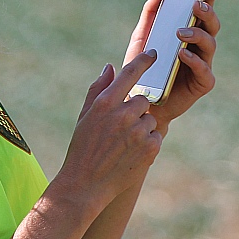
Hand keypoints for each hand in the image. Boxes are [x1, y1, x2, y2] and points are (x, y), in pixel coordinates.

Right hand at [52, 52, 163, 214]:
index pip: (130, 73)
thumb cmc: (82, 147)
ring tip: (123, 144)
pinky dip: (148, 143)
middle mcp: (123, 114)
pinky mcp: (150, 148)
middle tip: (121, 128)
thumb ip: (98, 89)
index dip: (144, 61)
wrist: (85, 184)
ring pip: (150, 119)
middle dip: (136, 110)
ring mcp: (137, 132)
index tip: (153, 54)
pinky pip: (156, 136)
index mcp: (105, 102)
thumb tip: (110, 67)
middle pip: (143, 100)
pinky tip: (131, 153)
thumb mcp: (85, 115)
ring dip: (142, 128)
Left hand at [124, 0, 221, 128]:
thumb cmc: (144, 66)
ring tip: (180, 31)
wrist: (139, 99)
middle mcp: (198, 45)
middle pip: (211, 24)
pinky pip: (204, 70)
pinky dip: (194, 60)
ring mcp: (202, 63)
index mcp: (188, 31)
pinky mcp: (202, 83)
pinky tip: (182, 54)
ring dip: (197, 34)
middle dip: (207, 11)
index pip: (202, 9)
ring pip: (210, 43)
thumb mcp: (142, 34)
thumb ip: (152, 11)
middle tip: (196, 4)